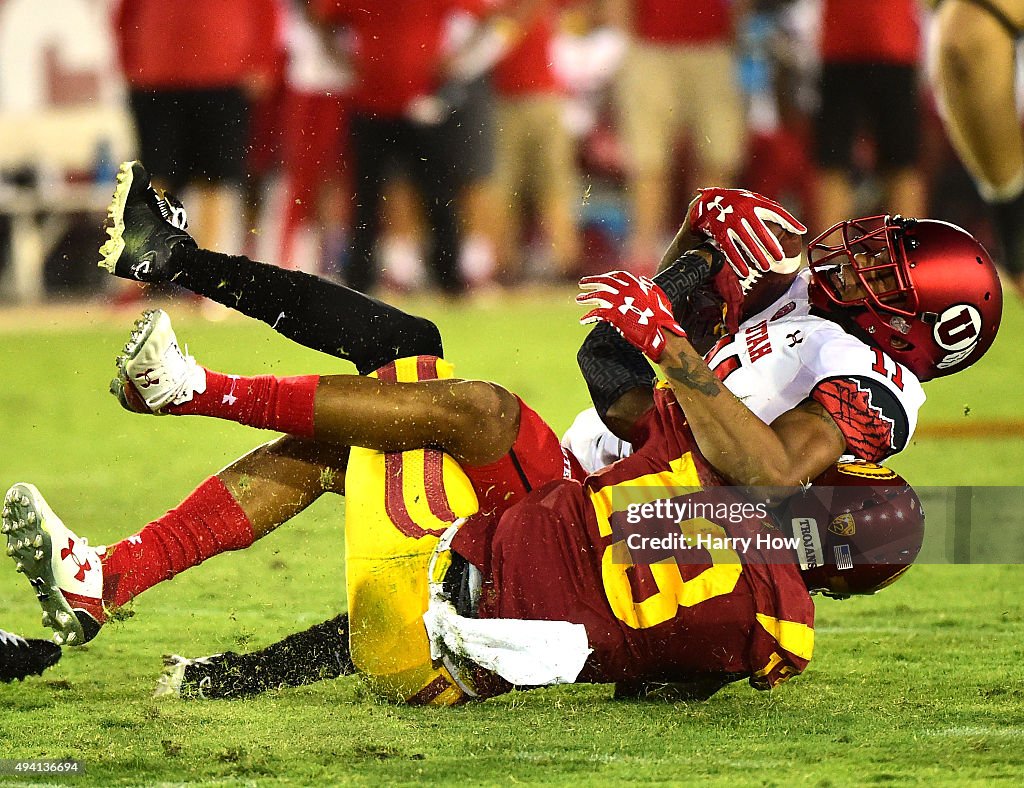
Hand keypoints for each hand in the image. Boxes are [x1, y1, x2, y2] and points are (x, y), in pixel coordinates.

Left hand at [577, 271, 686, 361]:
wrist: (661, 334)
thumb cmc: (663, 319)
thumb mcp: (660, 298)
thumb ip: (650, 287)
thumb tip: (642, 280)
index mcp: (637, 285)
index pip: (618, 275)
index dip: (607, 276)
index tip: (600, 278)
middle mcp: (626, 291)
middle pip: (604, 282)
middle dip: (592, 281)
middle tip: (582, 283)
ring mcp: (619, 303)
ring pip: (598, 296)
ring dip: (587, 297)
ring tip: (579, 299)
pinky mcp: (614, 316)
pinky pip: (596, 314)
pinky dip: (588, 316)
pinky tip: (583, 320)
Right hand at [687, 188, 806, 278]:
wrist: (706, 202)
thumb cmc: (737, 204)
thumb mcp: (755, 202)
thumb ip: (776, 213)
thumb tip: (802, 230)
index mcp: (753, 202)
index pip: (774, 211)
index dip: (787, 222)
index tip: (799, 233)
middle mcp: (742, 210)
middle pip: (759, 230)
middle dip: (769, 245)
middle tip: (779, 259)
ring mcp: (729, 221)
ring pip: (745, 241)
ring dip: (755, 255)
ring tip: (765, 268)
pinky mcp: (718, 231)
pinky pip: (729, 248)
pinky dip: (736, 261)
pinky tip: (744, 272)